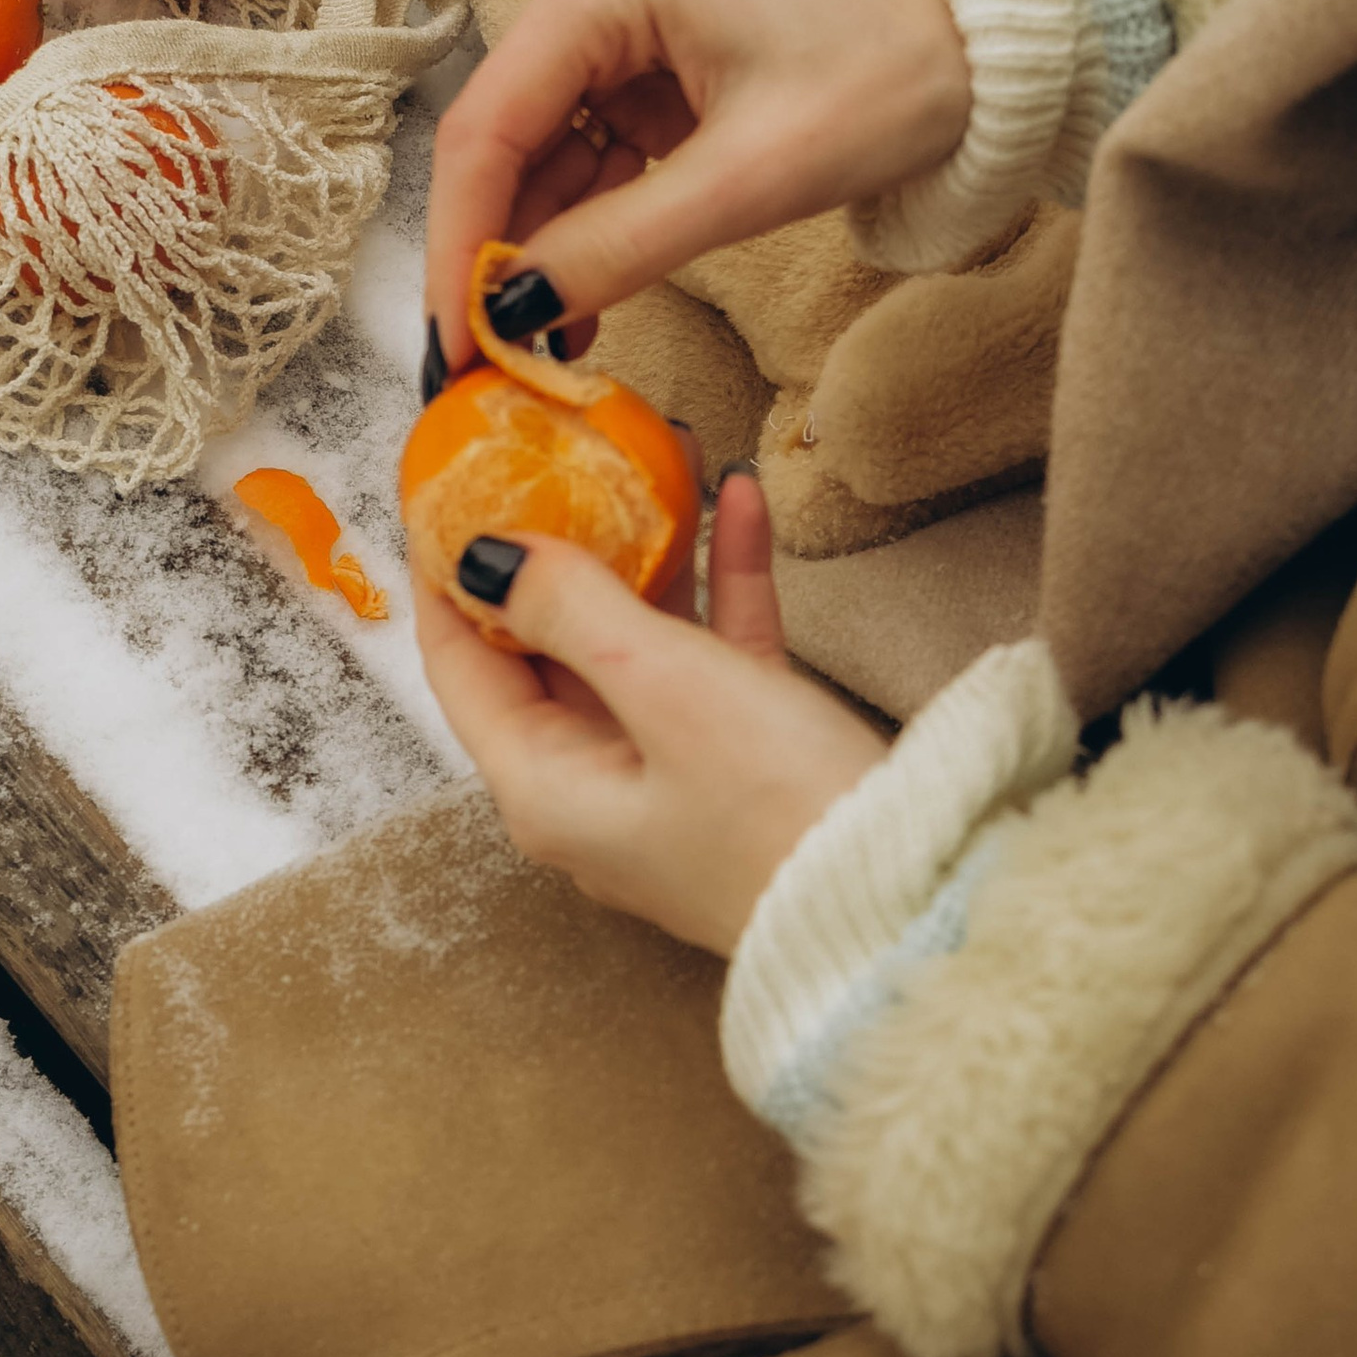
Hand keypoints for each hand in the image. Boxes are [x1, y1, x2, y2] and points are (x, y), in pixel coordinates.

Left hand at [414, 468, 885, 953]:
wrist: (913, 904)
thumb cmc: (779, 811)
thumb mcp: (665, 687)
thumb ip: (571, 609)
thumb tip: (487, 556)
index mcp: (543, 785)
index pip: (461, 664)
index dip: (446, 572)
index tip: (444, 487)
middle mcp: (590, 786)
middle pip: (544, 647)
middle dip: (554, 544)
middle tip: (554, 453)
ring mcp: (666, 777)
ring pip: (633, 643)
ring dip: (646, 550)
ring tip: (656, 453)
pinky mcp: (741, 765)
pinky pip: (711, 658)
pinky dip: (719, 584)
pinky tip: (738, 499)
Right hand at [425, 0, 966, 367]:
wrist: (993, 36)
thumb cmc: (891, 72)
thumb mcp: (751, 177)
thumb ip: (619, 246)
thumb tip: (509, 312)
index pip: (485, 127)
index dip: (457, 243)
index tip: (450, 341)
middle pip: (502, 145)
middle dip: (491, 257)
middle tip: (482, 364)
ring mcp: (622, 37)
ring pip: (543, 164)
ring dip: (537, 258)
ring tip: (536, 355)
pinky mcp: (655, 76)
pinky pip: (593, 166)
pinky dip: (585, 238)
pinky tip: (579, 309)